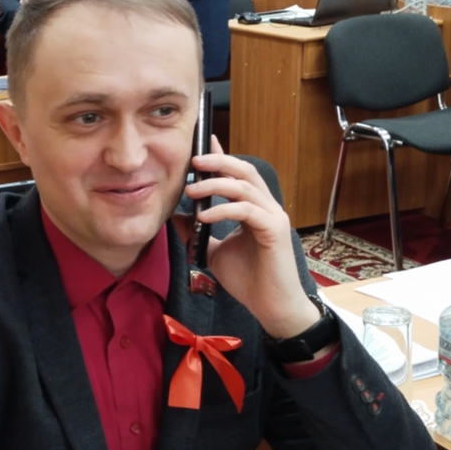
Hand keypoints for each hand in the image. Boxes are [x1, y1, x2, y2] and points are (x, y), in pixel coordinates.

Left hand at [188, 141, 321, 338]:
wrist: (270, 307)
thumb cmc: (248, 280)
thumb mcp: (213, 251)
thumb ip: (198, 232)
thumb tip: (175, 216)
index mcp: (254, 209)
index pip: (237, 175)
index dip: (221, 156)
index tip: (202, 142)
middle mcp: (266, 208)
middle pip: (244, 171)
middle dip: (218, 161)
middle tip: (193, 161)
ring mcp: (273, 217)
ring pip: (245, 187)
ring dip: (215, 185)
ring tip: (191, 190)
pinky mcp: (275, 231)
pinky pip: (247, 210)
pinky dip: (224, 210)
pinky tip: (204, 216)